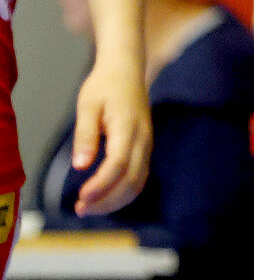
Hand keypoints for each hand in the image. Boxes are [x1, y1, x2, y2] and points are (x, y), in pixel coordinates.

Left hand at [70, 52, 151, 215]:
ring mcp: (147, 143)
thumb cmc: (104, 86)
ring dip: (115, 201)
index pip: (118, 164)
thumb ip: (85, 135)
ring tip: (88, 207)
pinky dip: (123, 192)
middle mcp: (143, 138)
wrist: (126, 70)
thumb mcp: (88, 106)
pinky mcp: (145, 147)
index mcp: (128, 127)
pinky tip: (103, 197)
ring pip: (138, 182)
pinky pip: (140, 176)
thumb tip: (80, 166)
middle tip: (79, 209)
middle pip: (132, 179)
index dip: (101, 185)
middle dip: (107, 201)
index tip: (80, 198)